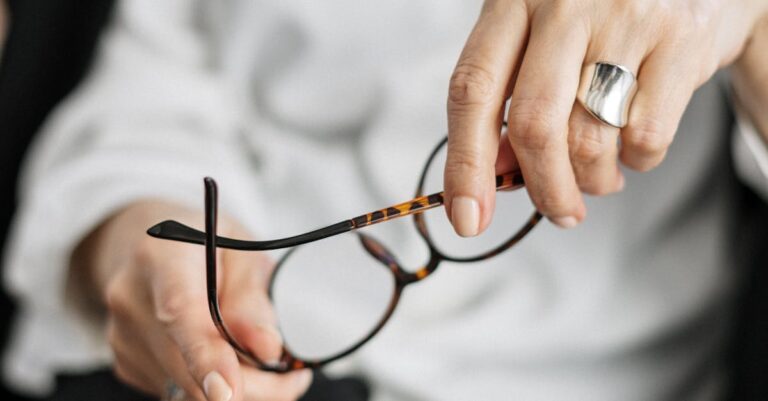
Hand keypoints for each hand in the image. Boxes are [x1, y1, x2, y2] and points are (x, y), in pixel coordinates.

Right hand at [71, 200, 310, 400]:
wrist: (149, 249)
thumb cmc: (203, 245)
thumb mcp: (242, 250)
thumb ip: (253, 298)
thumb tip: (267, 348)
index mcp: (162, 258)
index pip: (180, 313)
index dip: (205, 357)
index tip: (228, 391)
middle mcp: (132, 300)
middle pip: (190, 367)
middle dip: (252, 385)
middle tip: (294, 376)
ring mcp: (124, 337)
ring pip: (187, 389)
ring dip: (237, 389)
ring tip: (267, 363)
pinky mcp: (127, 362)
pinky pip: (179, 389)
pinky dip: (211, 385)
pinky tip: (229, 361)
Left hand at [444, 0, 767, 234]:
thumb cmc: (598, 20)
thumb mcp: (540, 42)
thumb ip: (512, 100)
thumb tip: (497, 176)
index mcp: (514, 2)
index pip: (472, 91)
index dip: (465, 165)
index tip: (467, 219)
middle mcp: (564, 5)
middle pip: (535, 125)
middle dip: (544, 189)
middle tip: (560, 213)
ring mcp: (624, 17)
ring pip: (589, 138)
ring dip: (592, 180)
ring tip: (601, 176)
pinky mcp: (680, 38)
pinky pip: (646, 136)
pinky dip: (637, 162)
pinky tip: (634, 148)